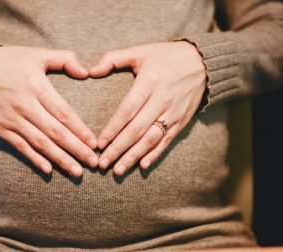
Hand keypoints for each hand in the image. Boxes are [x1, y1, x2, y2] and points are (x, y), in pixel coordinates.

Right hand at [0, 46, 97, 176]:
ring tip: (77, 171)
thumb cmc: (10, 61)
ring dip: (60, 159)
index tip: (94, 143)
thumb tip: (86, 72)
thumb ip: (64, 59)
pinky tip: (49, 170)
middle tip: (93, 163)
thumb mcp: (38, 54)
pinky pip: (20, 147)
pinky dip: (34, 159)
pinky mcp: (0, 129)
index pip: (63, 113)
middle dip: (76, 149)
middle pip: (55, 132)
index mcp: (36, 86)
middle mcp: (24, 105)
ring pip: (40, 143)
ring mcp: (11, 119)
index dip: (80, 130)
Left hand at [90, 41, 206, 175]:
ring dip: (133, 156)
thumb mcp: (140, 51)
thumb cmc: (166, 56)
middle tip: (103, 163)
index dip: (113, 128)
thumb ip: (113, 59)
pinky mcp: (182, 121)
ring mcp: (174, 112)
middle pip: (137, 129)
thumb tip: (90, 71)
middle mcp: (162, 99)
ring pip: (151, 139)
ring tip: (118, 170)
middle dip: (118, 148)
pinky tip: (142, 166)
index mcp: (149, 81)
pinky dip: (155, 154)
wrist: (203, 62)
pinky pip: (167, 141)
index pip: (128, 110)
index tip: (99, 144)